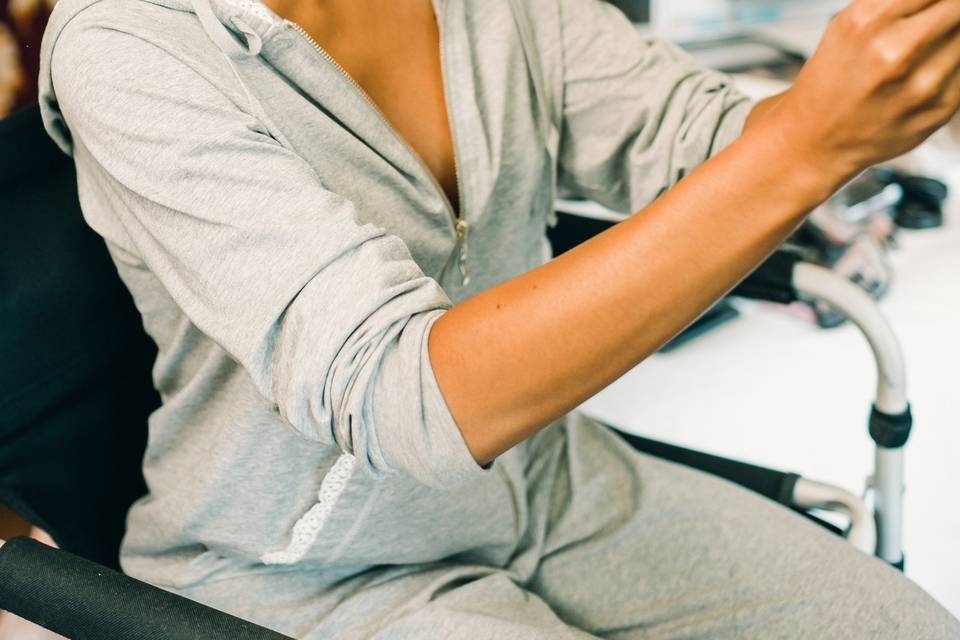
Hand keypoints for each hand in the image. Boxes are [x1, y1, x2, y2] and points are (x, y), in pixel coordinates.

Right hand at [768, 0, 959, 186]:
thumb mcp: (848, 24)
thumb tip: (936, 2)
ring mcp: (922, 82)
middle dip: (948, 11)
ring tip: (923, 51)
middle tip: (931, 25)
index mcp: (868, 21)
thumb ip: (897, 2)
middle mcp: (895, 51)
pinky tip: (927, 74)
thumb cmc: (830, 82)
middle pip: (956, 7)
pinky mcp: (941, 107)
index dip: (935, 1)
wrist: (815, 142)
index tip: (931, 8)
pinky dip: (952, 64)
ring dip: (952, 37)